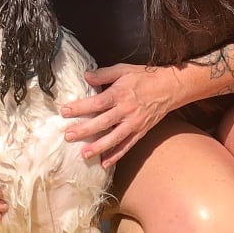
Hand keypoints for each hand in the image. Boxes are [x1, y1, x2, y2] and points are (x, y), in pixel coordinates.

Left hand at [61, 64, 175, 166]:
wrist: (169, 88)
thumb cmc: (144, 77)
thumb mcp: (124, 69)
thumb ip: (104, 73)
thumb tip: (86, 76)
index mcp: (120, 93)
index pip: (97, 103)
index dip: (80, 108)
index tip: (65, 111)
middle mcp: (127, 110)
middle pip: (103, 122)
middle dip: (84, 130)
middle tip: (68, 136)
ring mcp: (134, 123)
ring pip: (114, 138)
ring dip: (99, 147)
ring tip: (83, 154)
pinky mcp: (140, 132)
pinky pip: (127, 146)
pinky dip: (116, 155)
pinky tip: (105, 163)